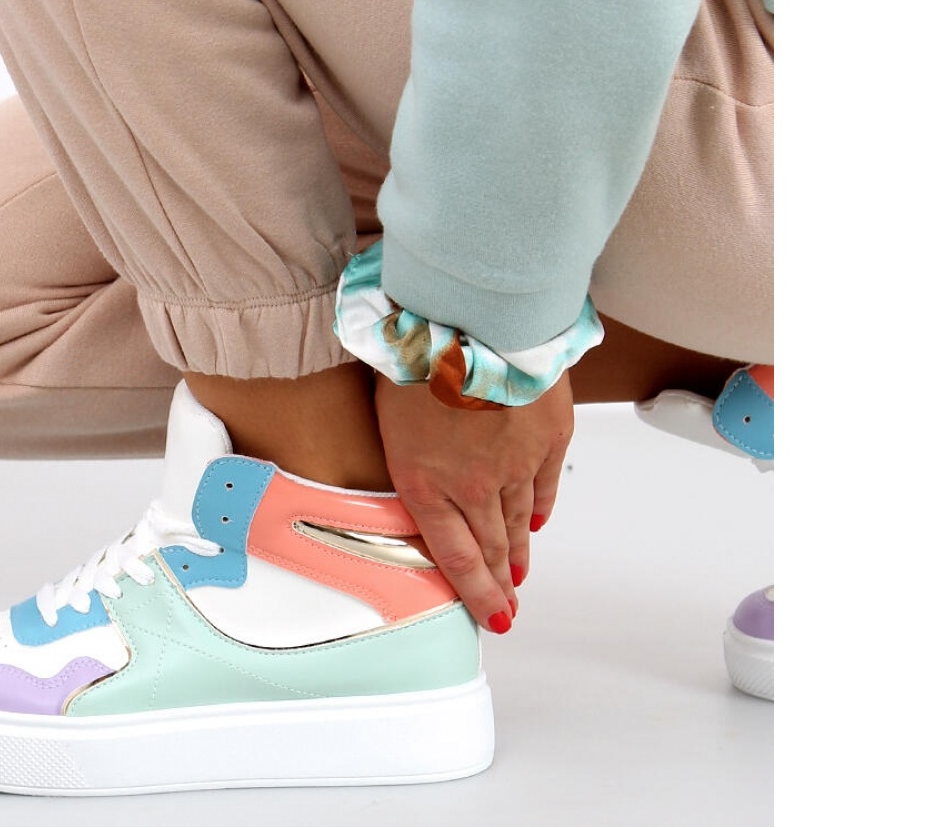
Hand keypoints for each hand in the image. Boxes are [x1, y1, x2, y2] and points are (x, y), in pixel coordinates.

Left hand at [374, 370, 573, 631]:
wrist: (470, 317)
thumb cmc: (418, 349)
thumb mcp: (387, 406)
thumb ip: (405, 445)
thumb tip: (411, 452)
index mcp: (424, 481)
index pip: (454, 557)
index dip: (474, 594)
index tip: (490, 616)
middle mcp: (472, 485)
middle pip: (488, 545)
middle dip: (496, 580)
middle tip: (504, 604)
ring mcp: (514, 464)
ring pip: (518, 520)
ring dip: (517, 549)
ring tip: (518, 573)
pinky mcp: (547, 436)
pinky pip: (544, 484)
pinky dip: (539, 507)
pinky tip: (535, 522)